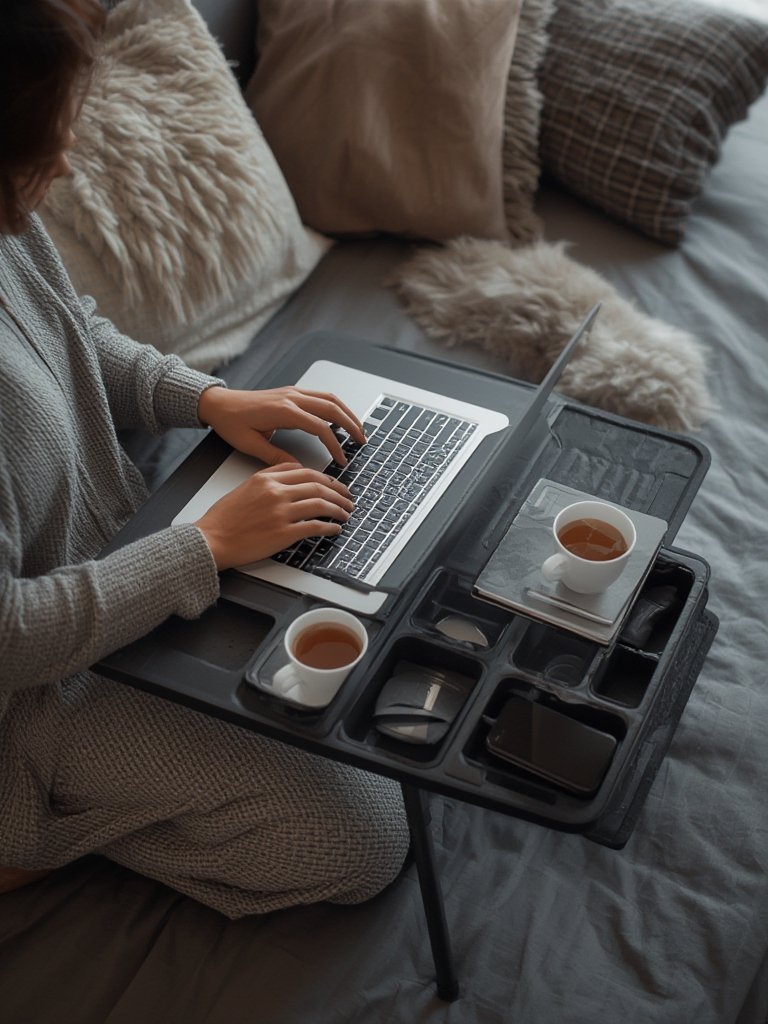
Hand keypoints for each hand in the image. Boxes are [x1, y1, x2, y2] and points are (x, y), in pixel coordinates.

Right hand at [194, 463, 353, 569]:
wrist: (212, 539)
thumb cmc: (223, 519)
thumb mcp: (244, 488)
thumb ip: (268, 479)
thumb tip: (292, 475)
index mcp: (266, 479)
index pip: (305, 472)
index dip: (325, 478)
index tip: (334, 484)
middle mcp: (276, 492)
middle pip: (318, 485)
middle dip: (338, 491)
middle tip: (348, 498)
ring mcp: (281, 512)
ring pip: (320, 504)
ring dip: (338, 509)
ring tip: (345, 513)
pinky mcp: (283, 533)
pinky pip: (314, 527)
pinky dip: (329, 527)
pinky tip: (334, 529)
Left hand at [197, 385, 365, 465]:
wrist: (218, 403)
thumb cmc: (231, 422)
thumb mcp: (251, 444)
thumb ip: (277, 457)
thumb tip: (298, 470)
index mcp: (284, 411)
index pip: (319, 428)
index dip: (334, 445)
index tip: (341, 460)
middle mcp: (291, 398)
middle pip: (331, 409)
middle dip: (351, 425)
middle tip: (363, 441)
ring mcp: (293, 392)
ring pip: (329, 399)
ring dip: (346, 413)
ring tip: (357, 429)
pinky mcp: (291, 392)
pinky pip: (320, 396)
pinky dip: (334, 407)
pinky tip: (339, 418)